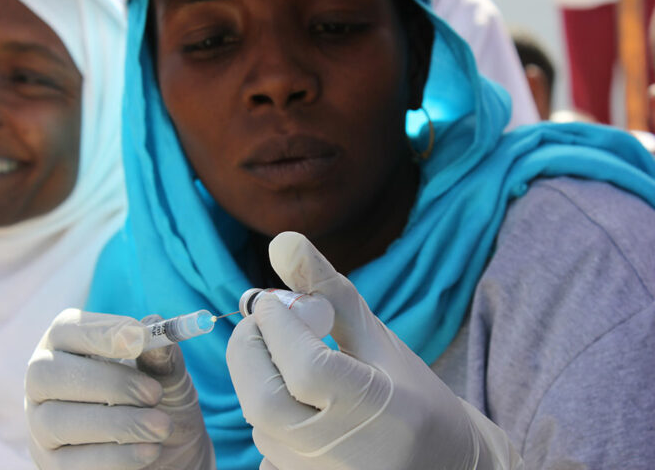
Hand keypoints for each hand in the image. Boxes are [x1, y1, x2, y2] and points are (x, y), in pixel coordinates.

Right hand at [26, 309, 214, 469]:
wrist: (167, 450)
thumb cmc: (156, 399)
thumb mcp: (167, 375)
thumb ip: (161, 355)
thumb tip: (154, 324)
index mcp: (67, 344)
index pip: (67, 330)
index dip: (101, 333)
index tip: (140, 340)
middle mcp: (43, 380)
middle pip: (48, 373)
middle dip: (108, 383)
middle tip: (154, 394)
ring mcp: (40, 424)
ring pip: (57, 421)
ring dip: (117, 424)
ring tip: (161, 426)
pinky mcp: (50, 465)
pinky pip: (70, 464)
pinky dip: (115, 457)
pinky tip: (149, 451)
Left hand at [226, 232, 522, 469]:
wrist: (439, 466)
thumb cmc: (416, 399)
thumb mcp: (381, 341)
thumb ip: (331, 292)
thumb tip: (282, 241)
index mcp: (375, 411)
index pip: (305, 366)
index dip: (279, 325)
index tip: (271, 299)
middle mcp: (339, 452)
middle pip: (263, 398)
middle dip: (248, 348)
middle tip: (262, 321)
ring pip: (257, 417)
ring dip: (257, 374)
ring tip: (285, 353)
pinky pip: (262, 437)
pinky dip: (267, 401)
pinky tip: (291, 391)